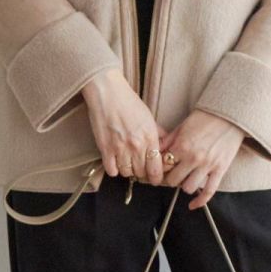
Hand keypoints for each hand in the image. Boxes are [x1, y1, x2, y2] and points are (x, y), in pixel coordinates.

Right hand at [81, 68, 169, 185]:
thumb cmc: (128, 102)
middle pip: (141, 173)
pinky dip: (113, 169)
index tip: (154, 177)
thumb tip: (165, 146)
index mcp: (150, 138)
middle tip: (139, 168)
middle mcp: (137, 145)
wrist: (108, 93)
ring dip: (127, 170)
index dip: (156, 177)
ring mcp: (120, 148)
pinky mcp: (105, 148)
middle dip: (141, 173)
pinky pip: (111, 170)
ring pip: (127, 173)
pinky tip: (115, 161)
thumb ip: (158, 134)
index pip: (156, 169)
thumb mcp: (149, 117)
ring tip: (127, 162)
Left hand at [157, 109, 246, 209]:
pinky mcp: (220, 170)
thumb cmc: (205, 118)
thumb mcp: (181, 126)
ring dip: (184, 185)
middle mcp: (193, 158)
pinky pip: (209, 191)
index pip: (162, 166)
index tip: (160, 170)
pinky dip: (200, 201)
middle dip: (170, 179)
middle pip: (173, 180)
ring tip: (186, 179)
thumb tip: (154, 151)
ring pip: (188, 188)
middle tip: (172, 175)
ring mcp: (207, 165)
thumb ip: (168, 141)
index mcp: (181, 146)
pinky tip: (193, 205)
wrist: (229, 116)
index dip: (159, 169)